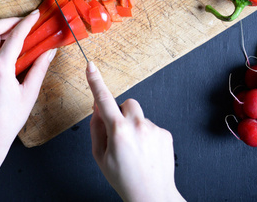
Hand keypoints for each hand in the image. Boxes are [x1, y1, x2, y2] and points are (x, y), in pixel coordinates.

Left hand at [0, 10, 54, 152]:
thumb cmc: (9, 119)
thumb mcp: (29, 94)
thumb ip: (39, 69)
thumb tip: (49, 52)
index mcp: (0, 69)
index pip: (15, 37)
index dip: (27, 22)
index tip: (35, 15)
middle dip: (8, 21)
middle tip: (21, 23)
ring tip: (7, 33)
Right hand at [86, 61, 184, 201]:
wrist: (152, 195)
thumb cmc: (124, 179)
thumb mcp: (100, 156)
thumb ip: (96, 129)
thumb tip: (97, 109)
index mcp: (118, 131)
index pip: (104, 100)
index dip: (95, 82)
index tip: (91, 67)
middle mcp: (138, 126)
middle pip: (126, 103)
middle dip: (120, 113)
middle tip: (119, 133)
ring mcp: (154, 129)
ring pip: (139, 116)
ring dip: (134, 126)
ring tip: (134, 150)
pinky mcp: (165, 133)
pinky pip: (151, 126)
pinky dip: (146, 135)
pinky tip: (145, 152)